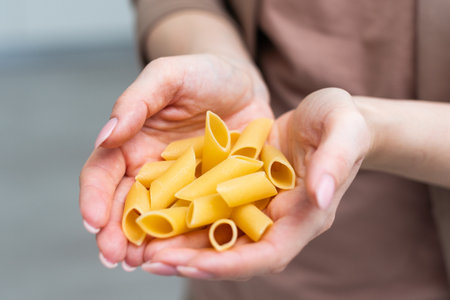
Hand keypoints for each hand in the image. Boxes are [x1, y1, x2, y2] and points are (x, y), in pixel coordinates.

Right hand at [79, 54, 272, 268]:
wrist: (242, 83)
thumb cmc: (203, 73)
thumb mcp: (169, 76)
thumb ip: (135, 101)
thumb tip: (104, 136)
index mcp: (131, 143)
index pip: (103, 174)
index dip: (95, 198)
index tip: (93, 221)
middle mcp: (151, 169)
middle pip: (125, 205)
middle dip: (115, 232)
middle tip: (113, 257)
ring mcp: (180, 185)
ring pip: (156, 219)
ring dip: (144, 244)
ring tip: (139, 264)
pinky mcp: (209, 192)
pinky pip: (194, 218)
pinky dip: (184, 237)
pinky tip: (180, 255)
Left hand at [140, 88, 372, 279]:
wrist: (327, 117)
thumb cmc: (340, 120)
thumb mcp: (343, 129)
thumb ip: (336, 160)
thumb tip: (321, 195)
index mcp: (305, 215)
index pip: (269, 254)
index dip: (231, 265)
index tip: (192, 266)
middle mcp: (279, 221)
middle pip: (234, 254)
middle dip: (193, 261)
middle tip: (151, 261)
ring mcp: (258, 209)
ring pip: (216, 238)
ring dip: (181, 246)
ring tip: (143, 246)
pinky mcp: (242, 193)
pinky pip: (211, 213)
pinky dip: (184, 218)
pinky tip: (156, 215)